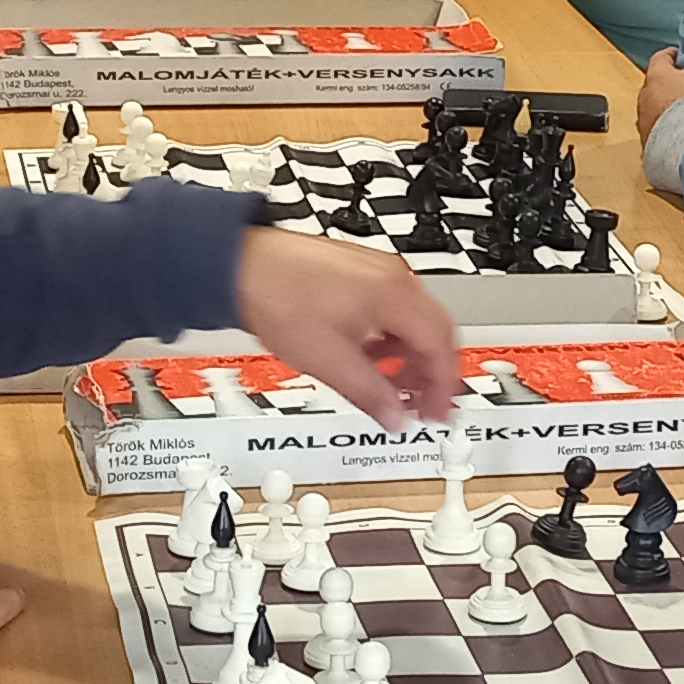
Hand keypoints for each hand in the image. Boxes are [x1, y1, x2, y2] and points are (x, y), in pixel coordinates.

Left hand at [236, 228, 460, 429]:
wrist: (239, 265)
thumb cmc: (276, 298)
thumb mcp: (328, 361)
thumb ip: (369, 393)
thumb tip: (395, 417)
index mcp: (394, 296)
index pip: (440, 344)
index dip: (443, 385)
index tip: (438, 411)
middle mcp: (392, 277)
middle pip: (433, 329)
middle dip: (430, 372)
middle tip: (421, 405)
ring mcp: (375, 270)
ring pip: (413, 318)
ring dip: (408, 356)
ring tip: (391, 387)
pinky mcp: (357, 271)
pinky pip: (390, 307)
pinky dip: (389, 337)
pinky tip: (369, 357)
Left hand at [636, 45, 683, 136]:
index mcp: (657, 77)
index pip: (660, 58)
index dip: (672, 55)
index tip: (681, 56)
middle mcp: (645, 99)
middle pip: (656, 86)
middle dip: (671, 85)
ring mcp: (645, 124)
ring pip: (654, 112)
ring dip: (668, 111)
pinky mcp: (649, 146)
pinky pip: (658, 135)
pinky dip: (669, 133)